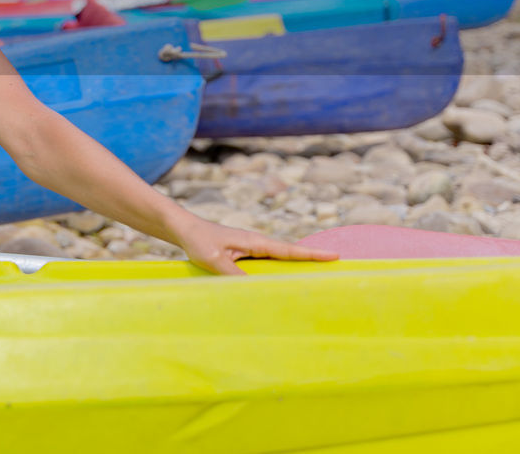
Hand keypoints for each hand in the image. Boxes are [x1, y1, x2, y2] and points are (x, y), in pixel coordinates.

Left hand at [174, 218, 338, 275]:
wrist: (183, 229)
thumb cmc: (197, 240)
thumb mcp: (214, 259)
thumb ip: (234, 274)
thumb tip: (256, 290)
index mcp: (255, 242)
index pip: (289, 250)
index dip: (312, 255)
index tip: (335, 256)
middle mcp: (257, 244)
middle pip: (290, 256)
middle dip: (312, 262)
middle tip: (336, 272)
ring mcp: (251, 250)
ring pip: (279, 262)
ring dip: (296, 270)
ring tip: (316, 283)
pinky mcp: (243, 256)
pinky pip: (266, 266)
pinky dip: (277, 273)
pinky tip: (282, 285)